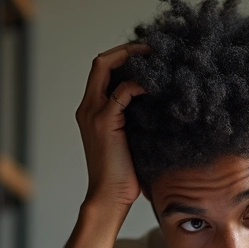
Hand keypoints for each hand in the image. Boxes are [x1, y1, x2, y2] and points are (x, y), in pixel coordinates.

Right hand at [75, 43, 148, 213]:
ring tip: (157, 59)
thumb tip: (160, 107)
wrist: (109, 198)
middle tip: (154, 49)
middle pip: (101, 62)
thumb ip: (134, 120)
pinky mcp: (105, 121)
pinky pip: (122, 91)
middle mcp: (88, 108)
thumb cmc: (122, 176)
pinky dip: (140, 83)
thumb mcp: (129, 140)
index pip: (102, 71)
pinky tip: (157, 86)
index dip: (123, 58)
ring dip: (133, 59)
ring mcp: (94, 113)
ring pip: (106, 67)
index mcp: (91, 111)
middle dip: (127, 50)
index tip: (148, 57)